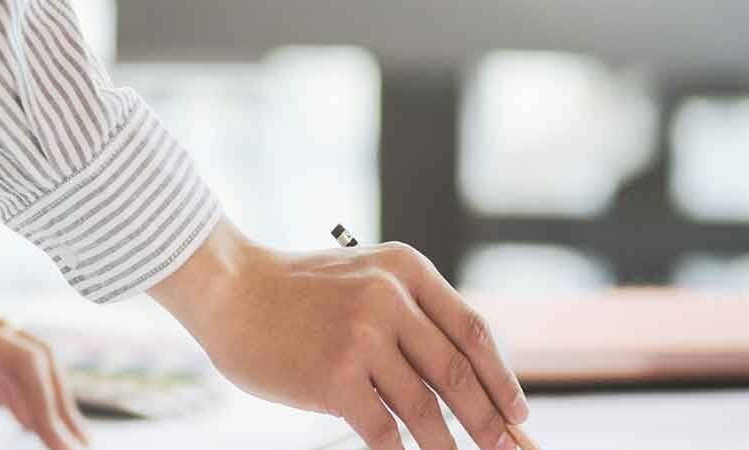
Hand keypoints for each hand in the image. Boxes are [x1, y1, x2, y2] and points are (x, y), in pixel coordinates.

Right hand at [149, 220, 527, 449]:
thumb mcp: (364, 279)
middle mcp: (391, 299)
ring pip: (425, 408)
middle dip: (488, 419)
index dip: (500, 376)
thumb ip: (408, 313)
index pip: (472, 331)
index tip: (517, 410)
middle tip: (507, 447)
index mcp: (407, 270)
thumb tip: (459, 377)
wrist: (230, 290)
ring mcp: (364, 338)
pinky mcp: (336, 377)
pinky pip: (383, 430)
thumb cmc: (295, 293)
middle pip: (458, 373)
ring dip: (447, 445)